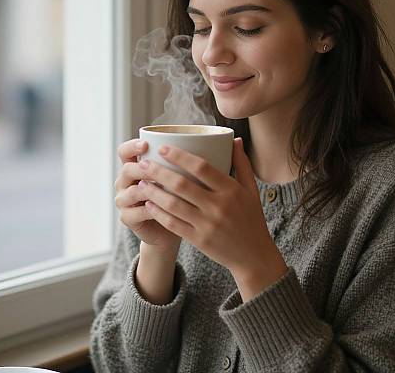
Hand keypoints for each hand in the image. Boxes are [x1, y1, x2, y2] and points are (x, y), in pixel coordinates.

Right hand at [114, 138, 181, 252]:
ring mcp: (124, 200)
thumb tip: (209, 143)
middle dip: (142, 168)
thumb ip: (184, 161)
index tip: (147, 144)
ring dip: (149, 190)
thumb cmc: (181, 195)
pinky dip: (151, 210)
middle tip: (155, 167)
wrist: (175, 225)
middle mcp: (126, 181)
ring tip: (165, 189)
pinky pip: (136, 213)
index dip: (133, 146)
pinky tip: (166, 209)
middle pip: (127, 170)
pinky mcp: (128, 218)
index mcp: (134, 165)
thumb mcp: (181, 175)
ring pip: (132, 192)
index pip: (125, 151)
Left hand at [137, 137, 287, 298]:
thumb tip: (234, 138)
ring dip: (154, 192)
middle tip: (143, 164)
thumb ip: (241, 163)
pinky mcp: (199, 240)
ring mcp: (208, 224)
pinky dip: (159, 213)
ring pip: (174, 204)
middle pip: (182, 185)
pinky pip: (174, 224)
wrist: (254, 256)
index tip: (162, 148)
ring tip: (140, 182)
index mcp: (231, 190)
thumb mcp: (251, 190)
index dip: (180, 156)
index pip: (202, 167)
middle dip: (158, 172)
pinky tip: (149, 204)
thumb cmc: (251, 218)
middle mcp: (219, 206)